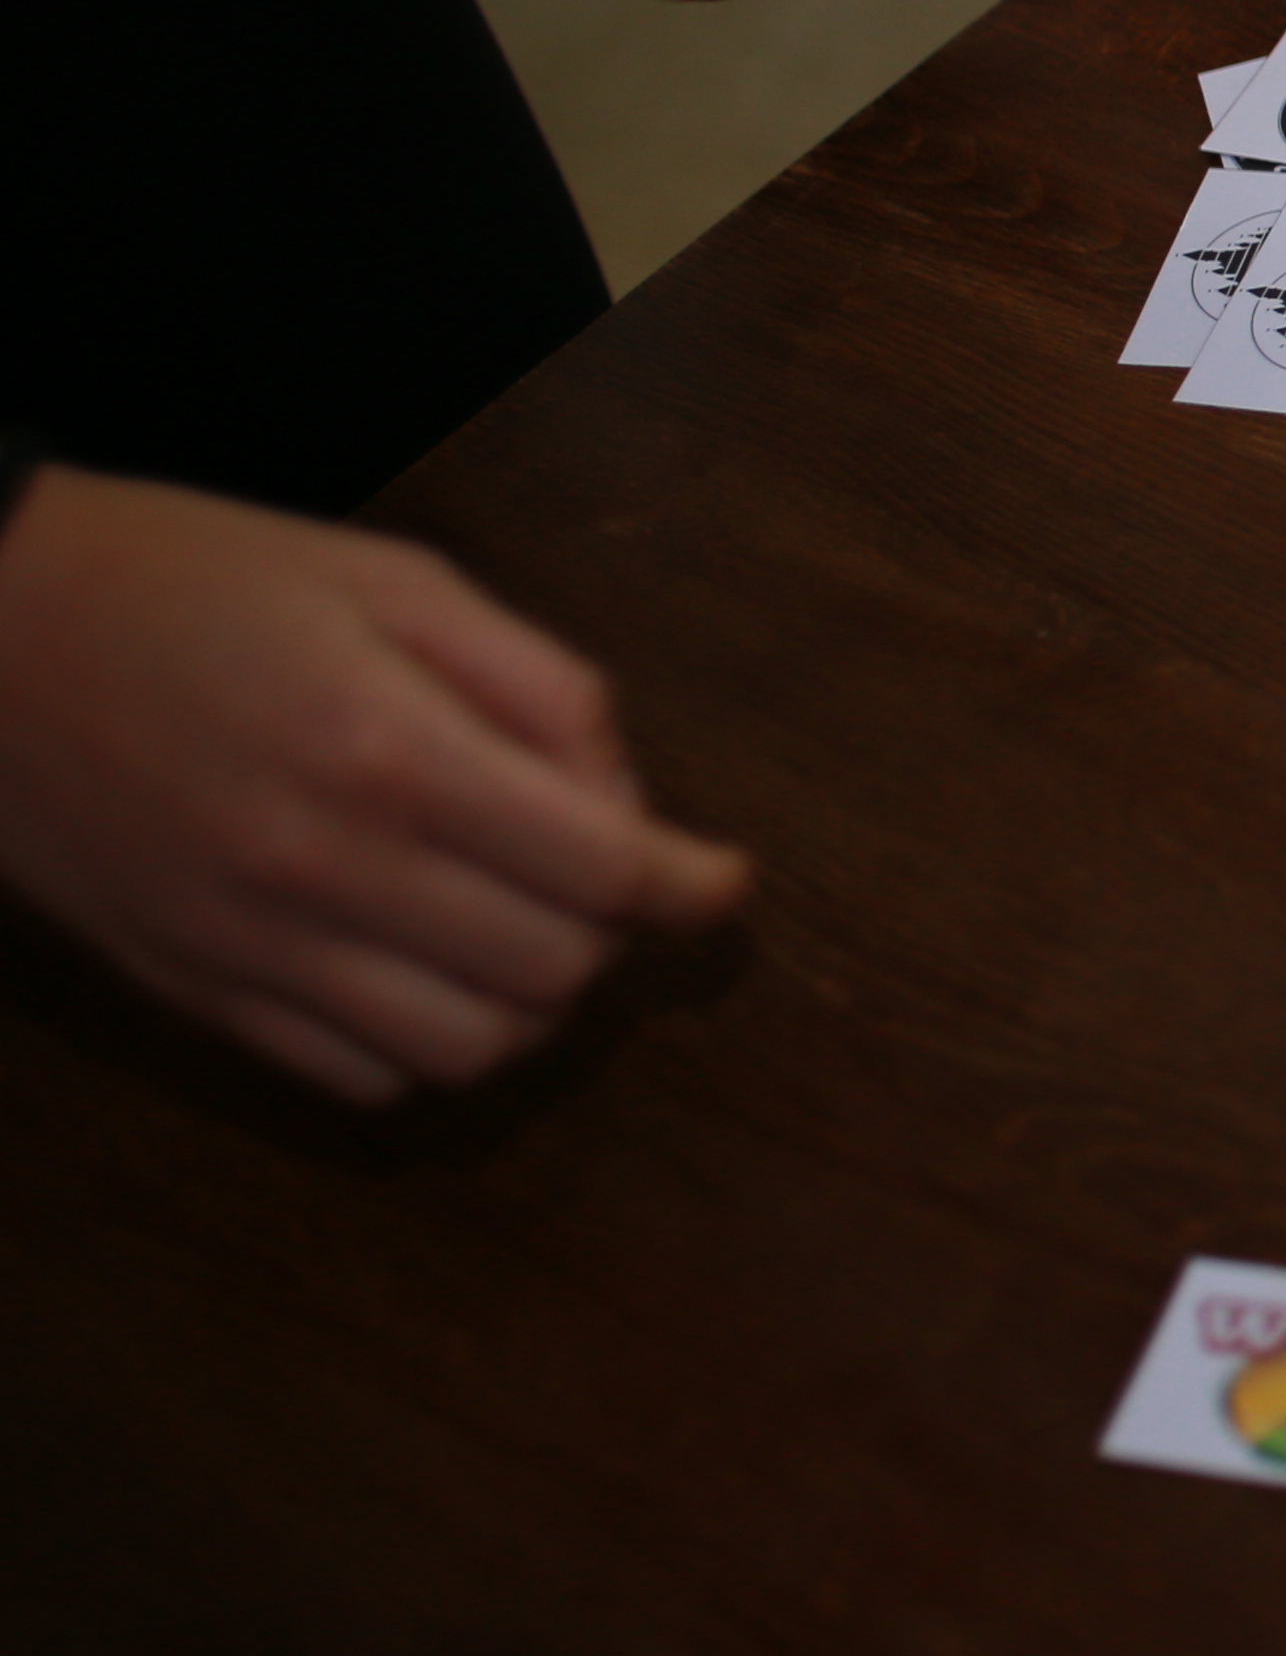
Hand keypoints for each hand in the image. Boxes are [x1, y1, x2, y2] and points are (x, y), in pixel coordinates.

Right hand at [0, 467, 749, 1102]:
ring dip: (528, 1002)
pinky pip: (355, 1075)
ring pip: (464, 1049)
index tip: (723, 880)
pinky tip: (429, 968)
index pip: (602, 870)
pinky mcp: (191, 989)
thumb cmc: (195, 581)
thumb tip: (624, 793)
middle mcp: (325, 868)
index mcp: (390, 751)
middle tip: (603, 876)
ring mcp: (251, 945)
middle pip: (552, 971)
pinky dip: (424, 1042)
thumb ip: (536, 684)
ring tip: (525, 928)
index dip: (691, 885)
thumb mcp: (394, 580)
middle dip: (612, 932)